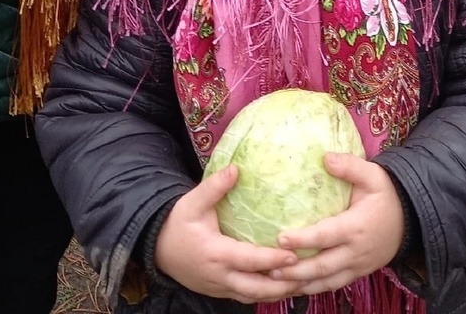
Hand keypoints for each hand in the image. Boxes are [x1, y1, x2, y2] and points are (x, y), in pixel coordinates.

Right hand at [154, 165, 301, 302]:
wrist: (157, 250)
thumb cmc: (177, 224)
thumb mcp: (192, 202)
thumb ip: (215, 187)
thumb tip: (236, 168)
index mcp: (216, 253)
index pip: (249, 260)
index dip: (272, 260)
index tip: (294, 256)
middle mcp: (220, 275)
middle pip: (256, 288)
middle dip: (283, 285)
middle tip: (308, 275)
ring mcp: (221, 287)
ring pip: (254, 296)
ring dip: (278, 293)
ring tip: (303, 283)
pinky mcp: (221, 291)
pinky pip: (247, 297)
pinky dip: (266, 294)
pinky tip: (283, 286)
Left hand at [270, 152, 403, 294]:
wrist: (411, 219)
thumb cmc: (387, 195)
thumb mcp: (373, 175)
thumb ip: (350, 167)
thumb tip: (325, 158)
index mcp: (356, 226)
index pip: (325, 236)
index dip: (303, 239)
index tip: (280, 238)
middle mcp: (355, 251)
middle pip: (322, 266)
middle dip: (295, 270)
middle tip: (270, 267)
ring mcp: (357, 266)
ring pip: (326, 281)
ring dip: (301, 283)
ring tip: (276, 281)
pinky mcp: (357, 273)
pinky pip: (333, 285)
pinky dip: (314, 288)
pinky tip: (296, 287)